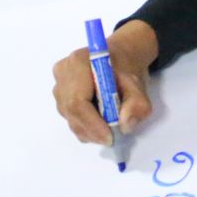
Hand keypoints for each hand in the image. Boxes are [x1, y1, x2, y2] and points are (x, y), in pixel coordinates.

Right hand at [53, 20, 158, 144]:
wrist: (118, 58)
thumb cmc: (126, 69)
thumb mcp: (139, 85)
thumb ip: (136, 104)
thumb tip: (124, 125)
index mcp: (79, 62)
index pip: (78, 100)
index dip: (92, 123)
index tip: (109, 137)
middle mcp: (63, 72)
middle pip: (71, 111)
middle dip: (92, 130)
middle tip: (112, 138)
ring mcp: (58, 84)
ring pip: (69, 117)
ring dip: (89, 129)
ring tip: (108, 128)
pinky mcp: (59, 95)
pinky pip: (69, 117)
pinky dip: (85, 126)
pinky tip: (98, 121)